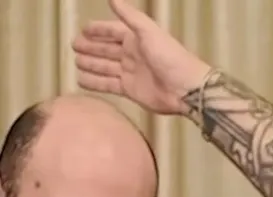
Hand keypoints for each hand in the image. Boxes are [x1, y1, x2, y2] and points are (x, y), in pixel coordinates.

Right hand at [70, 0, 210, 114]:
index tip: (83, 30)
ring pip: (105, 67)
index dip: (99, 30)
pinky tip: (80, 79)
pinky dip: (94, 82)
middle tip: (74, 46)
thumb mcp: (149, 32)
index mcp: (137, 39)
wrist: (185, 89)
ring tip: (75, 61)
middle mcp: (133, 55)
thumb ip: (130, 16)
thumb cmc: (169, 57)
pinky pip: (108, 84)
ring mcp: (131, 74)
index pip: (113, 31)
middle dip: (91, 47)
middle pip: (107, 49)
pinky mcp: (130, 90)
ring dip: (90, 64)